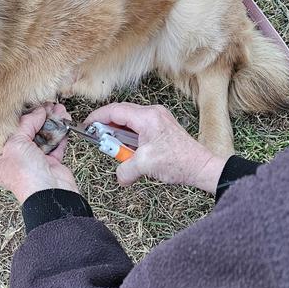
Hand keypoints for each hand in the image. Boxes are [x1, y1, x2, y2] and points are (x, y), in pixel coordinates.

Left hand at [0, 105, 78, 203]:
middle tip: (49, 105)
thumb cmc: (26, 175)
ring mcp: (34, 163)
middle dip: (39, 118)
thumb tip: (38, 112)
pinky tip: (64, 124)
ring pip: (43, 138)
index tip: (30, 105)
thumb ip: (25, 125)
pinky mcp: (51, 164)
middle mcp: (15, 161)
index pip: (7, 133)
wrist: (50, 194)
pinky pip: (55, 146)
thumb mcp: (16, 144)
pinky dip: (60, 135)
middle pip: (27, 134)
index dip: (19, 118)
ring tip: (60, 110)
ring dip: (52, 124)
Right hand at [84, 103, 228, 193]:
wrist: (201, 166)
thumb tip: (119, 176)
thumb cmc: (179, 162)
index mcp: (147, 117)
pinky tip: (129, 150)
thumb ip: (125, 169)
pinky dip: (130, 136)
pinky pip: (139, 127)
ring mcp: (158, 119)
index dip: (97, 117)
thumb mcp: (145, 166)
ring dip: (119, 133)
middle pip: (121, 113)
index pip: (114, 110)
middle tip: (99, 138)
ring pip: (130, 120)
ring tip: (115, 148)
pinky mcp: (162, 127)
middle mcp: (152, 113)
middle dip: (107, 126)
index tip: (87, 125)